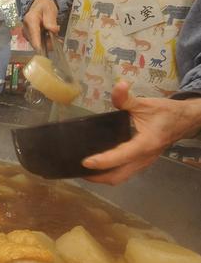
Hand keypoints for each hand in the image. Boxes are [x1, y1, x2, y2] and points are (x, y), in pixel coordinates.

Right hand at [22, 0, 59, 51]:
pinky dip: (46, 43)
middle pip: (36, 43)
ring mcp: (27, 34)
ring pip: (38, 45)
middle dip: (48, 44)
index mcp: (30, 20)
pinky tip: (52, 38)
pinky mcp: (29, 38)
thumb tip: (53, 30)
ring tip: (57, 37)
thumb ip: (51, 19)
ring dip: (48, 43)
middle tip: (59, 39)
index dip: (40, 46)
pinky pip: (38, 44)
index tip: (47, 52)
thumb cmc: (44, 6)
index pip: (34, 36)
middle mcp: (26, 29)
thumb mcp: (49, 9)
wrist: (39, 5)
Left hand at [82, 81, 200, 183]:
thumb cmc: (165, 112)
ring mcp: (144, 163)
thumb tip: (118, 86)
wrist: (184, 121)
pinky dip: (110, 172)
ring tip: (85, 170)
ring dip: (102, 177)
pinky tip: (99, 165)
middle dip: (97, 177)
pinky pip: (124, 172)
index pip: (121, 156)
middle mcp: (144, 158)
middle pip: (117, 176)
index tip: (85, 162)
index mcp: (145, 144)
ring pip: (121, 177)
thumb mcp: (146, 103)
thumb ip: (127, 98)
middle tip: (78, 170)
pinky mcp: (142, 163)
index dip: (102, 161)